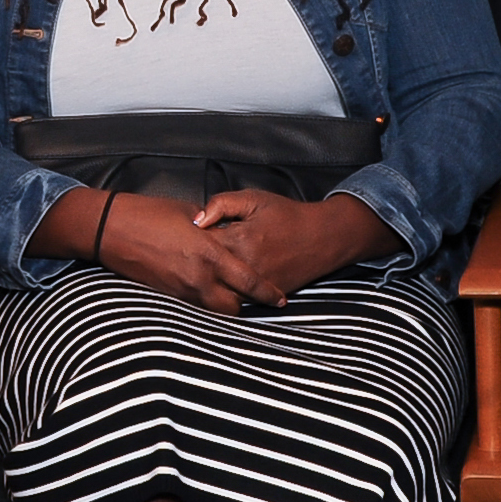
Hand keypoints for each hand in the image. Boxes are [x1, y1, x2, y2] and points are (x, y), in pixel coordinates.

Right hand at [88, 195, 275, 313]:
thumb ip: (214, 227)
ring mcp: (181, 289)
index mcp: (209, 253)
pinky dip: (203, 302)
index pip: (248, 281)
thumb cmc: (150, 213)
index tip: (280, 298)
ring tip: (230, 296)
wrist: (112, 228)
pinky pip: (194, 306)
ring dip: (224, 305)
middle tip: (253, 298)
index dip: (267, 293)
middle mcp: (198, 277)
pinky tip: (204, 291)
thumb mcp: (190, 213)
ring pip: (214, 311)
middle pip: (234, 307)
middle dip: (246, 305)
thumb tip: (225, 233)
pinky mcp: (166, 294)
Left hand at [185, 189, 388, 306]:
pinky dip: (223, 298)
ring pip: (218, 292)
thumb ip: (221, 204)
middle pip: (205, 272)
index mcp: (239, 238)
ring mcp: (256, 284)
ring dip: (203, 286)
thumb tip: (196, 220)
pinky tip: (211, 291)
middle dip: (190, 267)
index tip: (178, 240)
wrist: (322, 237)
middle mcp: (245, 265)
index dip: (186, 242)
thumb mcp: (253, 199)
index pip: (200, 245)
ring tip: (190, 278)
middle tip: (179, 261)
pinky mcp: (265, 296)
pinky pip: (237, 302)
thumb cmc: (285, 215)